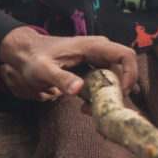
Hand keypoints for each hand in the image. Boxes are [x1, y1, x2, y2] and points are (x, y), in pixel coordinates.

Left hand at [0, 27, 138, 100]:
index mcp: (92, 47)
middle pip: (123, 71)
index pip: (125, 55)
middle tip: (102, 109)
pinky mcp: (92, 69)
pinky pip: (104, 83)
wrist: (26, 54)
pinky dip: (99, 97)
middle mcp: (99, 51)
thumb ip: (61, 79)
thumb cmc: (34, 58)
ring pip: (115, 80)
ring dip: (107, 97)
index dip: (131, 74)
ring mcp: (97, 60)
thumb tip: (78, 89)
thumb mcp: (44, 70)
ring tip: (88, 110)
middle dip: (117, 92)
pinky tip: (85, 107)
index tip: (122, 94)